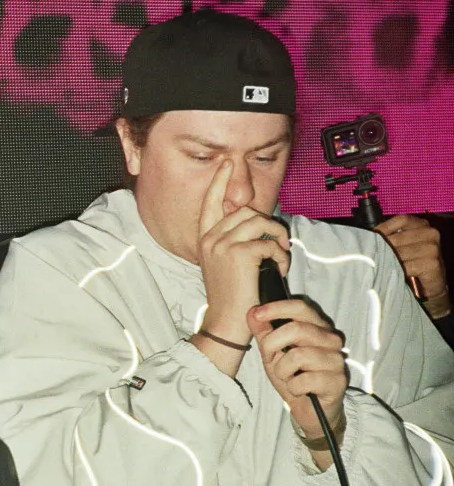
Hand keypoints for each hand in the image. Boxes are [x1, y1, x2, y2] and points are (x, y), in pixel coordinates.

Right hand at [195, 160, 290, 345]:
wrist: (227, 320)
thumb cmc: (230, 295)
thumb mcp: (222, 264)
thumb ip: (230, 241)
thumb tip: (253, 224)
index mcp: (205, 238)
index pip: (210, 202)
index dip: (219, 182)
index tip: (226, 165)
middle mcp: (210, 238)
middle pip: (245, 211)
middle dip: (269, 224)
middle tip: (280, 242)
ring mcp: (223, 244)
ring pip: (259, 222)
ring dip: (278, 238)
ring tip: (281, 256)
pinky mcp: (240, 253)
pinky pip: (269, 243)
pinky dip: (280, 256)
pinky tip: (279, 269)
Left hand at [248, 297, 347, 444]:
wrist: (312, 412)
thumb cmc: (294, 379)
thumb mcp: (273, 355)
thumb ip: (264, 334)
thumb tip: (251, 312)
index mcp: (317, 328)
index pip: (301, 307)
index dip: (277, 308)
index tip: (257, 314)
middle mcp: (331, 340)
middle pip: (297, 329)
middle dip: (272, 344)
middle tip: (270, 358)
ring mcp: (337, 360)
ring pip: (298, 356)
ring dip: (283, 370)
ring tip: (288, 377)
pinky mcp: (338, 381)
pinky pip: (305, 380)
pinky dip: (294, 387)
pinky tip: (299, 390)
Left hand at [376, 214, 449, 317]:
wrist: (430, 284)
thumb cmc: (412, 262)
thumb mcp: (403, 245)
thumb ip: (392, 236)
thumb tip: (369, 235)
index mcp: (422, 225)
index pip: (402, 219)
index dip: (385, 227)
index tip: (371, 236)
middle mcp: (430, 233)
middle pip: (399, 237)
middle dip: (383, 247)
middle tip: (371, 255)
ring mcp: (433, 248)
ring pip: (401, 253)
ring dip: (388, 260)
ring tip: (379, 265)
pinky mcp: (432, 264)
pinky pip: (407, 266)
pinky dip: (397, 271)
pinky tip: (392, 274)